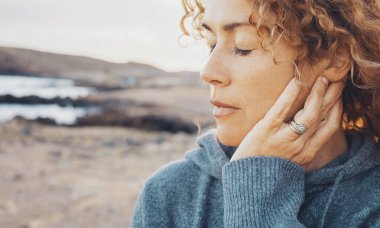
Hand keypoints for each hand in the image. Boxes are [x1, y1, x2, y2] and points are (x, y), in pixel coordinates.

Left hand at [230, 76, 344, 168]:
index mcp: (307, 154)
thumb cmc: (267, 167)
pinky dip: (291, 93)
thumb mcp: (290, 162)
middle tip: (335, 79)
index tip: (338, 95)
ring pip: (309, 113)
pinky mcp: (267, 130)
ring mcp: (284, 138)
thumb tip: (306, 128)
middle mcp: (300, 146)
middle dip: (332, 95)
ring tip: (321, 78)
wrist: (246, 179)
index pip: (330, 127)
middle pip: (322, 116)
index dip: (337, 109)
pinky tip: (296, 81)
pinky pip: (282, 109)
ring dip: (317, 93)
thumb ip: (300, 147)